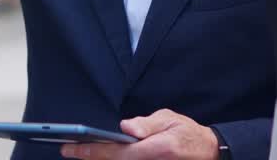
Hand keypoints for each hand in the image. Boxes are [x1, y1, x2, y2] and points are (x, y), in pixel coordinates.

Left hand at [60, 109, 219, 159]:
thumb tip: (126, 127)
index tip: (72, 147)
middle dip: (90, 157)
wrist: (208, 152)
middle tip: (68, 149)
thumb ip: (147, 123)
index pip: (117, 152)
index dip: (93, 151)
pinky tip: (99, 157)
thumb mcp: (170, 119)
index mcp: (157, 149)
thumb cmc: (187, 133)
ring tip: (80, 152)